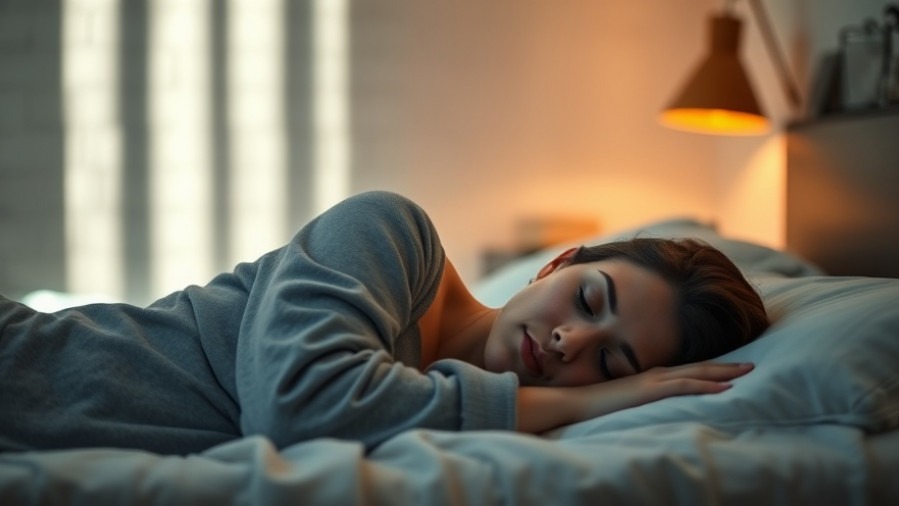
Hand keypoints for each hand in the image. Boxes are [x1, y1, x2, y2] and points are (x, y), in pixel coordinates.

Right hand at [516, 362, 753, 433]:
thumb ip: (636, 398)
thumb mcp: (621, 399)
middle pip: (697, 367)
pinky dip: (706, 385)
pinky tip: (725, 387)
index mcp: (650, 376)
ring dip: (723, 372)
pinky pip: (683, 386)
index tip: (733, 366)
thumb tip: (644, 404)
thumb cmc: (593, 402)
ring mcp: (652, 380)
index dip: (710, 367)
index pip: (686, 369)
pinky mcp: (648, 390)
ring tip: (747, 370)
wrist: (574, 402)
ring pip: (695, 373)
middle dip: (726, 365)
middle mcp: (655, 374)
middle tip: (752, 363)